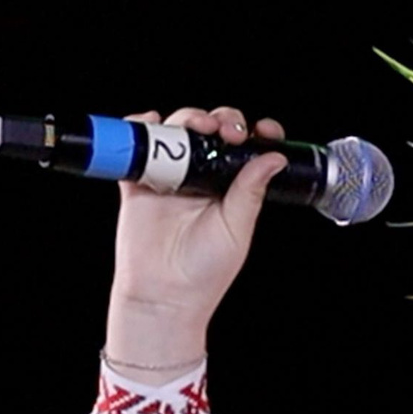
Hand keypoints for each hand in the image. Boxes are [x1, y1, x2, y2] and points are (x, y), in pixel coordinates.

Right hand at [108, 106, 288, 332]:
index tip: (263, 131)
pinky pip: (138, 148)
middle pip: (210, 131)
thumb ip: (251, 191)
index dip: (254, 132)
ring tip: (195, 126)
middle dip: (221, 120)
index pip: (245, 148)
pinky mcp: (140, 183)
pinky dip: (140, 129)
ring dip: (187, 118)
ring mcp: (170, 177)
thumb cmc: (204, 272)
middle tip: (225, 131)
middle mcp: (201, 177)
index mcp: (229, 187)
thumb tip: (274, 158)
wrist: (164, 295)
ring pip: (178, 131)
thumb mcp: (237, 228)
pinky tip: (150, 124)